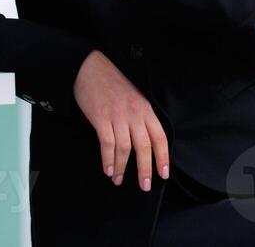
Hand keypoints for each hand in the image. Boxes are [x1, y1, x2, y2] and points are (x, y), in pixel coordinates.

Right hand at [73, 51, 168, 191]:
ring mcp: (118, 116)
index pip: (159, 137)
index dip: (163, 157)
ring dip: (122, 167)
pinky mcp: (101, 118)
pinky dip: (108, 159)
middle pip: (144, 147)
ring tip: (118, 179)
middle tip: (144, 186)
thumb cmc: (112, 84)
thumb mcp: (134, 98)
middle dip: (145, 170)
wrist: (90, 68)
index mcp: (145, 109)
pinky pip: (107, 144)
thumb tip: (145, 144)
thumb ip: (141, 118)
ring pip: (125, 148)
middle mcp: (134, 114)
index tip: (164, 174)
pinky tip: (108, 169)